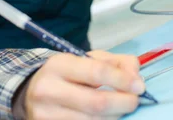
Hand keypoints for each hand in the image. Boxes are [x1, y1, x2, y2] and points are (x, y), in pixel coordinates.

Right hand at [16, 51, 144, 119]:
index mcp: (59, 65)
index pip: (97, 72)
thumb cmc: (69, 74)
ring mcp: (45, 115)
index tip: (140, 86)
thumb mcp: (89, 59)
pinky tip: (109, 117)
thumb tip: (136, 79)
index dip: (123, 81)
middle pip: (96, 103)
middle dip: (123, 103)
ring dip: (115, 117)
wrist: (32, 93)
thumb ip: (117, 63)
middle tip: (135, 101)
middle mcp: (48, 90)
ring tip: (121, 109)